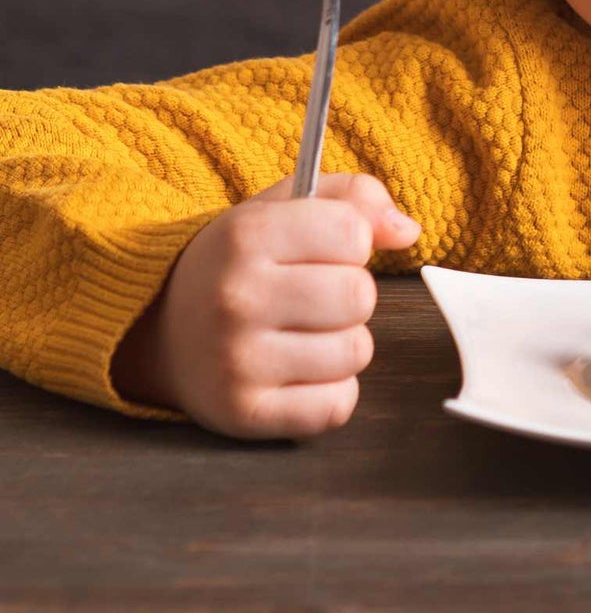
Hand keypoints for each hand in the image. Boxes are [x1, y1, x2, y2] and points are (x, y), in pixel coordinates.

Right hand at [111, 172, 420, 439]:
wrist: (160, 330)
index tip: (324, 249)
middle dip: (351, 295)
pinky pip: (336, 406)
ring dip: (344, 344)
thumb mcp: (285, 207)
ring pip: (355, 352)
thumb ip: (355, 198)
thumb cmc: (242, 262)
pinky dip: (331, 391)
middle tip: (314, 296)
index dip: (352, 241)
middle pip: (359, 296)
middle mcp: (236, 298)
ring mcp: (236, 361)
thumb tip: (408, 232)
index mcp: (246, 236)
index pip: (353, 233)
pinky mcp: (244, 414)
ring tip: (304, 333)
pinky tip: (299, 372)